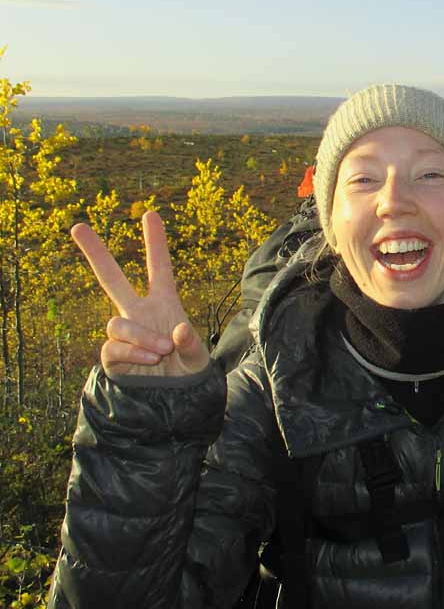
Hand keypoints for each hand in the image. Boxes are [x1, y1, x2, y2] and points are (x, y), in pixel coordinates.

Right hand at [71, 211, 208, 378]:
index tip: (150, 213)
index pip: (158, 268)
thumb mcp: (198, 356)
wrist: (173, 398)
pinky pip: (114, 347)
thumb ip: (191, 343)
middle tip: (77, 226)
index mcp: (165, 303)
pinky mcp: (113, 354)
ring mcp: (125, 332)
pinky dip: (132, 353)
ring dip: (140, 336)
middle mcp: (140, 311)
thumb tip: (176, 331)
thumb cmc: (188, 369)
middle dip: (95, 253)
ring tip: (162, 351)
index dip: (155, 242)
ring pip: (118, 323)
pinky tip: (150, 361)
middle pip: (111, 278)